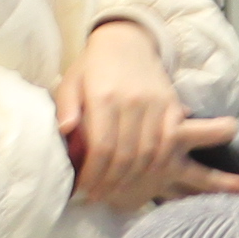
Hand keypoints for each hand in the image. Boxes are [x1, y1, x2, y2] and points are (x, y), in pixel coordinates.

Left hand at [58, 20, 238, 209]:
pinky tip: (144, 178)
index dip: (93, 174)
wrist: (128, 40)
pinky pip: (169, 145)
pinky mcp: (173, 106)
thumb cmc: (93, 66)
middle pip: (126, 156)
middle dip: (111, 183)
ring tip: (117, 193)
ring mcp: (157, 104)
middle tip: (99, 197)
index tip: (84, 190)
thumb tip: (65, 133)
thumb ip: (65, 107)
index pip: (102, 147)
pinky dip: (158, 166)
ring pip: (149, 154)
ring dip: (133, 180)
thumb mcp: (71, 81)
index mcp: (104, 96)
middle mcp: (133, 101)